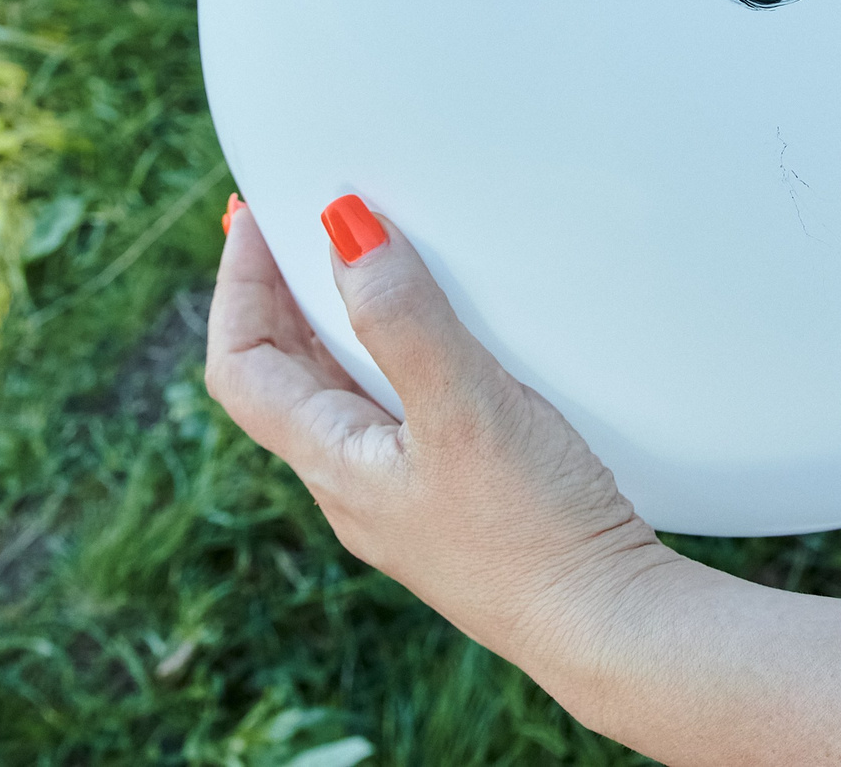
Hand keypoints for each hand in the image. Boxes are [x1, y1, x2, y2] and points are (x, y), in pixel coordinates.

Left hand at [204, 201, 669, 670]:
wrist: (604, 624)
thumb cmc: (533, 531)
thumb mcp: (463, 410)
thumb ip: (403, 320)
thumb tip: (345, 231)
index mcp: (335, 465)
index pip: (241, 368)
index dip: (236, 287)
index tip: (252, 216)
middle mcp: (354, 485)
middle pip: (283, 378)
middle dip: (276, 295)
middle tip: (289, 223)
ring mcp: (402, 496)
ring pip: (339, 394)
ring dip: (332, 322)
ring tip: (352, 260)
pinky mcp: (453, 498)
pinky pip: (394, 411)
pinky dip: (389, 353)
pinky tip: (433, 337)